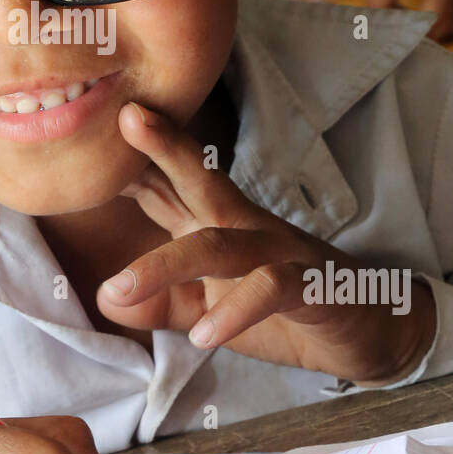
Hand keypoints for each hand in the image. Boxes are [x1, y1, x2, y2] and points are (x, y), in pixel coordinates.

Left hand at [96, 103, 434, 385]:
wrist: (368, 331)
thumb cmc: (282, 311)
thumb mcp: (209, 310)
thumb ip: (161, 303)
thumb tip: (106, 297)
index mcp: (218, 226)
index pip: (169, 186)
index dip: (130, 162)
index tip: (84, 136)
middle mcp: (246, 227)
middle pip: (201, 180)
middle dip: (165, 148)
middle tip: (127, 118)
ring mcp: (280, 251)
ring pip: (220, 244)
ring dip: (168, 263)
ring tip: (122, 286)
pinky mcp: (311, 286)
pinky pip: (270, 289)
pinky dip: (235, 311)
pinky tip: (204, 335)